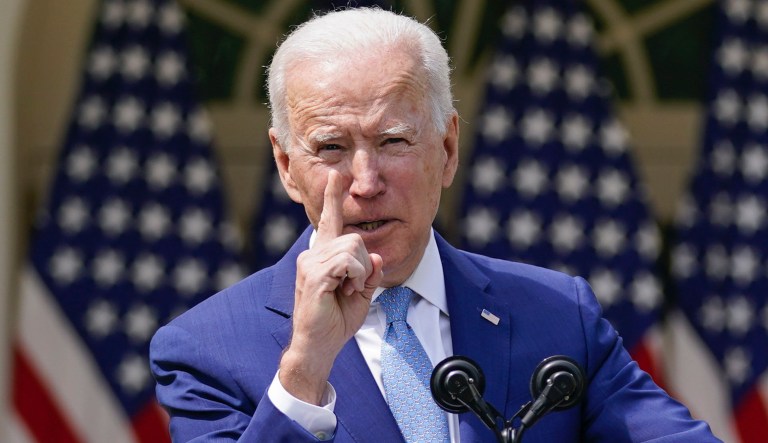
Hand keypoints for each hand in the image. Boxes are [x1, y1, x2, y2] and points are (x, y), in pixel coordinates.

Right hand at [279, 170, 383, 403]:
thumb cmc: (336, 322)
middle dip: (365, 265)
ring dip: (361, 274)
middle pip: (355, 238)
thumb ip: (370, 272)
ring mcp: (310, 262)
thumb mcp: (362, 293)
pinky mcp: (314, 274)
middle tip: (354, 287)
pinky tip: (346, 290)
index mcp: (323, 256)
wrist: (318, 346)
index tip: (336, 175)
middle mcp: (313, 254)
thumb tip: (376, 256)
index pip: (330, 221)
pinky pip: (348, 261)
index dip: (334, 197)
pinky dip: (356, 277)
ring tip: (347, 290)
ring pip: (354, 248)